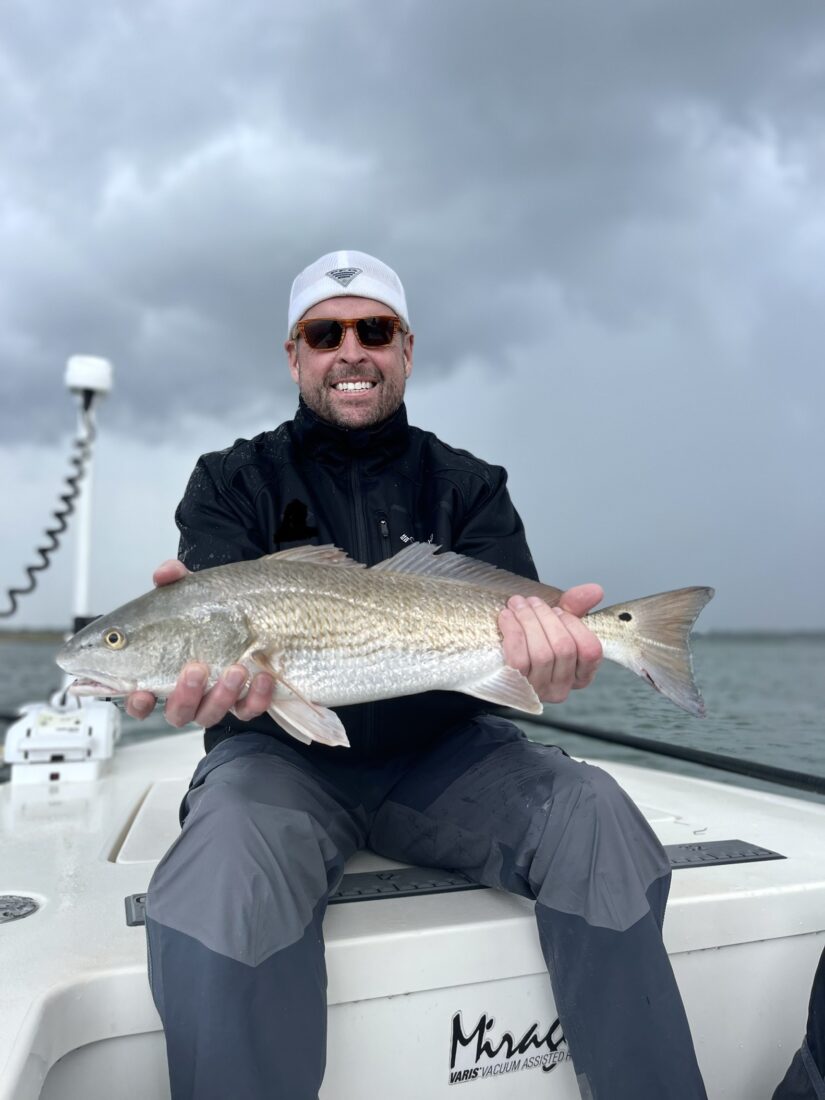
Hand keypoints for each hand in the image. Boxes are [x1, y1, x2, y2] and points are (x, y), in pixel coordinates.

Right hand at [124, 560, 275, 727]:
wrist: (254, 612)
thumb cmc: (208, 610)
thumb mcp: (191, 591)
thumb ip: (175, 580)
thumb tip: (165, 573)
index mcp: (162, 673)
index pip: (140, 700)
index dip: (138, 703)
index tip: (143, 693)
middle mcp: (187, 694)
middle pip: (177, 713)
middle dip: (185, 695)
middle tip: (196, 668)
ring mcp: (215, 700)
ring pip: (211, 714)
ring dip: (222, 695)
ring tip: (237, 668)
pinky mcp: (245, 702)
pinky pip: (248, 709)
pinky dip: (256, 698)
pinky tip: (264, 677)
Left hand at [498, 584, 603, 703]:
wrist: (495, 661)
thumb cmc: (532, 641)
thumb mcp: (556, 624)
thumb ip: (576, 607)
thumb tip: (596, 590)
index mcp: (580, 675)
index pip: (591, 650)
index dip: (574, 625)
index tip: (558, 609)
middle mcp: (562, 688)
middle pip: (564, 648)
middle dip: (546, 617)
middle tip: (532, 601)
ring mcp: (539, 690)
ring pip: (542, 654)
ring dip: (528, 621)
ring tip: (518, 605)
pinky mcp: (516, 688)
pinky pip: (519, 659)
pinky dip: (513, 632)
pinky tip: (506, 617)